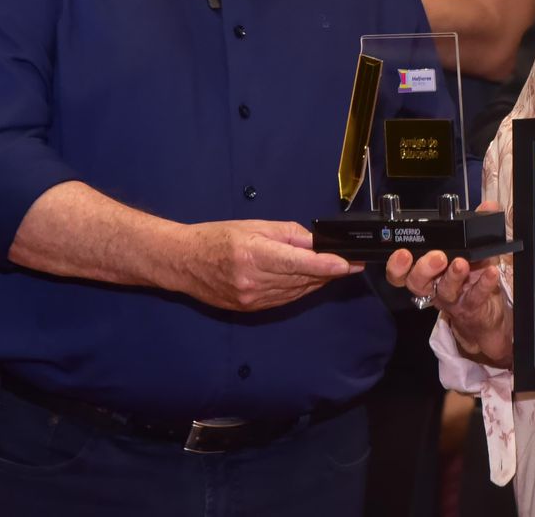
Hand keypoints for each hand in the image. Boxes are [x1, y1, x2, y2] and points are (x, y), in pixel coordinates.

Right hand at [174, 219, 361, 311]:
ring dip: (318, 281)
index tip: (349, 264)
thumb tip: (317, 242)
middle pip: (302, 279)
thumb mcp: (255, 226)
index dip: (327, 265)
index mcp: (254, 255)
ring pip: (296, 292)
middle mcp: (254, 281)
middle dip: (330, 272)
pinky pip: (284, 300)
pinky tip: (311, 280)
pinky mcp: (250, 309)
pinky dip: (300, 290)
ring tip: (335, 270)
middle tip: (352, 263)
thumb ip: (289, 234)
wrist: (183, 262)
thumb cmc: (217, 237)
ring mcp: (251, 299)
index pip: (299, 263)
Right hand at [385, 201, 512, 368]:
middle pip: (417, 282)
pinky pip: (475, 296)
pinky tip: (491, 271)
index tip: (402, 252)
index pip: (401, 271)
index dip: (396, 265)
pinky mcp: (471, 306)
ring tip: (461, 263)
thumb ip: (477, 225)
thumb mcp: (473, 248)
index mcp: (426, 271)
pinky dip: (484, 283)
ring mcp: (452, 298)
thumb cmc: (472, 275)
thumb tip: (488, 206)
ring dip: (453, 276)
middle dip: (424, 268)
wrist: (486, 310)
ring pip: (445, 290)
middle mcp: (434, 286)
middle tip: (437, 257)